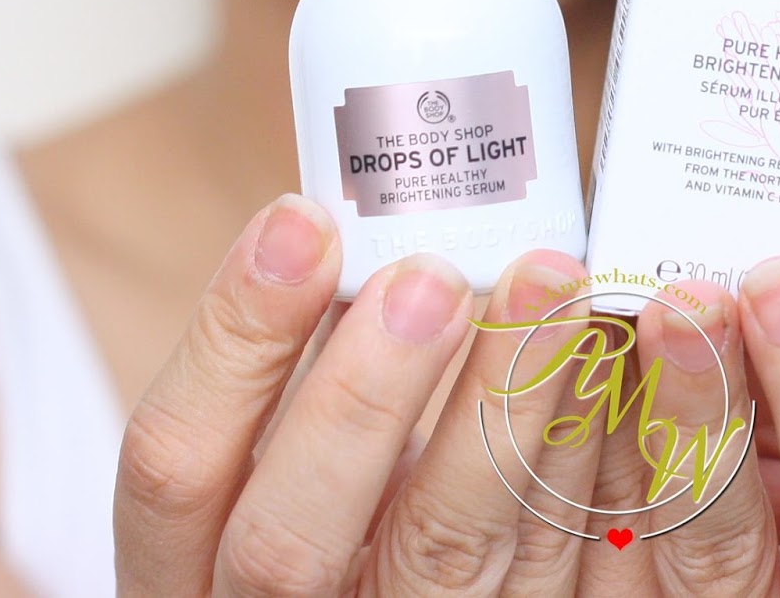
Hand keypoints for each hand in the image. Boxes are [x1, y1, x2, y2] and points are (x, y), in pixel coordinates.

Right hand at [112, 193, 602, 594]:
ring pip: (442, 555)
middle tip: (429, 278)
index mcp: (190, 559)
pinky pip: (548, 567)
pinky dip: (582, 457)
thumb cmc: (339, 511)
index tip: (302, 220)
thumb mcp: (290, 448)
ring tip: (549, 289)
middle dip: (361, 400)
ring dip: (502, 411)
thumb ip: (311, 365)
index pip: (174, 461)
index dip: (234, 339)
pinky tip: (605, 360)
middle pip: (289, 541)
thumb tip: (361, 217)